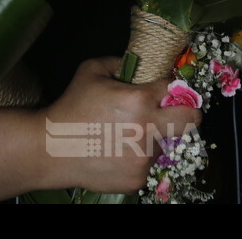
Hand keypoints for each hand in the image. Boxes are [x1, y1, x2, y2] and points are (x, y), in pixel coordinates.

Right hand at [40, 57, 202, 193]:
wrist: (50, 149)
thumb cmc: (71, 107)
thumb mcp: (91, 70)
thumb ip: (119, 61)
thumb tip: (138, 64)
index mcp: (139, 100)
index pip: (173, 88)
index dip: (168, 87)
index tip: (165, 90)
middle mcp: (147, 130)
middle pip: (191, 120)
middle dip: (187, 113)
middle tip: (174, 113)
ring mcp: (143, 159)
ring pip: (164, 145)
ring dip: (152, 138)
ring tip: (124, 136)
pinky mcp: (136, 179)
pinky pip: (147, 165)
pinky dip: (137, 159)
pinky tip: (116, 153)